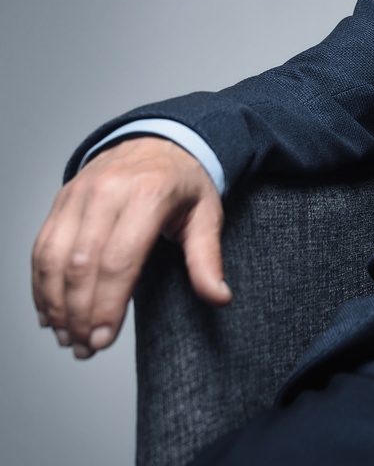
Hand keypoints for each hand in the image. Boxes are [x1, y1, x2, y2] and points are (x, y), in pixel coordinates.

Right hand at [31, 136, 229, 356]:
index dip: (107, 305)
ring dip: (56, 305)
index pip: (119, 260)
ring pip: (54, 258)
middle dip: (79, 314)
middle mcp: (109, 190)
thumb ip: (207, 258)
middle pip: (82, 265)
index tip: (104, 340)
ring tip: (68, 337)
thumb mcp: (206, 214)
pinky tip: (51, 312)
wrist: (161, 138)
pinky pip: (42, 247)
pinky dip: (41, 285)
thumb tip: (220, 298)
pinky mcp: (63, 198)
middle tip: (85, 347)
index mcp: (149, 194)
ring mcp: (81, 192)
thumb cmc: (184, 182)